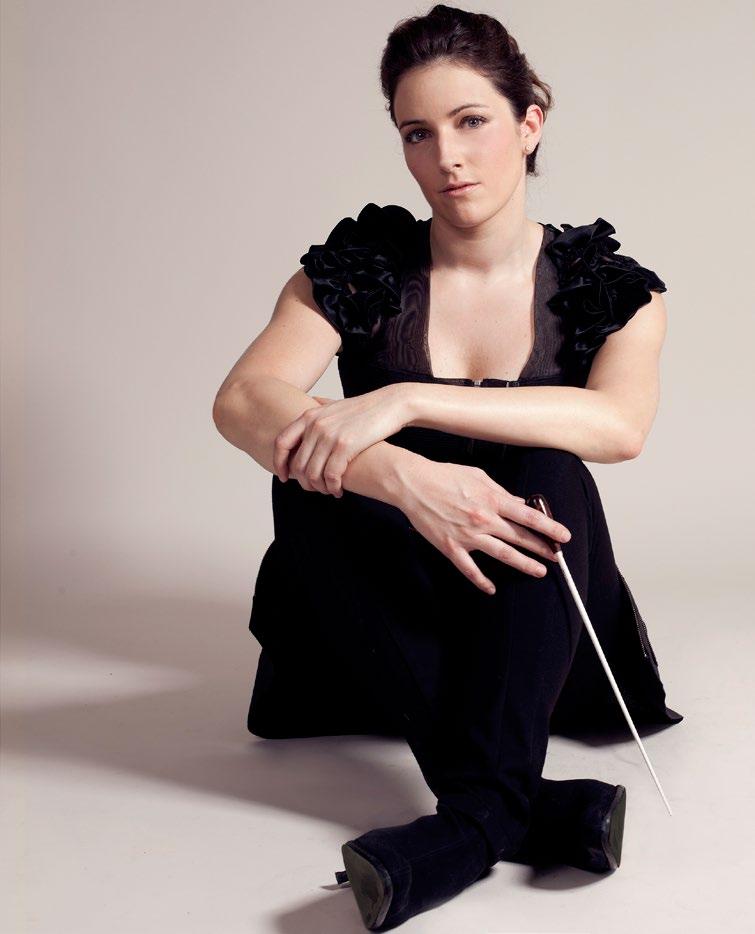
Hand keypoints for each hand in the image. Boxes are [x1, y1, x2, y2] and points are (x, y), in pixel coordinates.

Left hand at [273, 385, 408, 496]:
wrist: (390, 405)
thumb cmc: (365, 409)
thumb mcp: (336, 405)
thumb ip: (321, 408)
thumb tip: (311, 402)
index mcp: (309, 416)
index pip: (281, 443)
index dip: (278, 463)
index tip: (284, 476)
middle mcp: (315, 425)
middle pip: (297, 464)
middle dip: (304, 482)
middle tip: (314, 490)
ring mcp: (329, 435)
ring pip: (312, 473)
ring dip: (319, 488)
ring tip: (329, 491)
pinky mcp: (345, 446)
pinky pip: (330, 476)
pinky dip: (332, 487)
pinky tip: (339, 490)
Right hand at [398, 459, 571, 593]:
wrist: (414, 485)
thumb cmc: (445, 476)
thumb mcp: (479, 477)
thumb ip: (502, 492)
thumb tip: (521, 503)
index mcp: (492, 499)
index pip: (528, 516)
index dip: (549, 527)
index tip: (563, 536)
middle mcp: (483, 519)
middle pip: (520, 537)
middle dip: (542, 548)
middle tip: (557, 556)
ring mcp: (467, 535)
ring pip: (502, 554)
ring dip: (523, 564)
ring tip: (539, 571)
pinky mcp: (451, 547)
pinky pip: (470, 569)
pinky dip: (481, 581)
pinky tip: (492, 588)